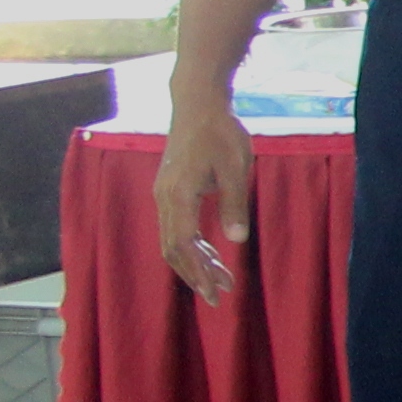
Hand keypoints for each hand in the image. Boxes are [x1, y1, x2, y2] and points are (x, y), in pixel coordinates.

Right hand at [152, 108, 253, 301]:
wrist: (199, 104)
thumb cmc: (220, 133)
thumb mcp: (236, 167)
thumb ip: (234, 204)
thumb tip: (236, 240)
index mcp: (178, 195)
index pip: (182, 246)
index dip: (197, 272)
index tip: (215, 293)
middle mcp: (164, 198)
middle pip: (174, 249)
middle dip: (196, 275)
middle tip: (219, 297)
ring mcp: (164, 194)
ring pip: (174, 240)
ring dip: (196, 262)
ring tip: (222, 280)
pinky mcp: (171, 190)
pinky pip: (177, 226)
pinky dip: (194, 244)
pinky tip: (213, 254)